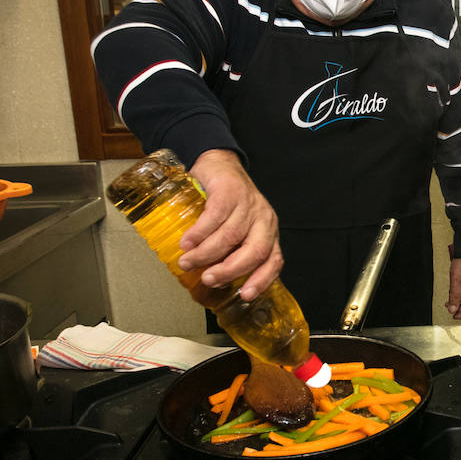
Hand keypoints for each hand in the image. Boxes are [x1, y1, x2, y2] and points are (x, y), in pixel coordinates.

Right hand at [179, 149, 282, 299]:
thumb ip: (232, 251)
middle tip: (208, 279)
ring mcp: (248, 205)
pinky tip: (187, 242)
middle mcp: (263, 220)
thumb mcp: (237, 229)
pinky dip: (199, 233)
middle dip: (229, 270)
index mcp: (268, 233)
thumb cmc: (226, 203)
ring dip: (206, 253)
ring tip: (187, 261)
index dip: (261, 280)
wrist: (219, 165)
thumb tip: (213, 280)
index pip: (274, 261)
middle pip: (254, 252)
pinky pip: (215, 218)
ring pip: (231, 236)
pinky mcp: (229, 192)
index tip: (245, 295)